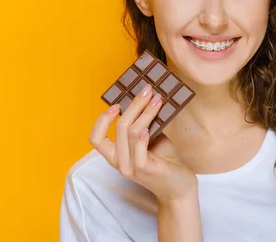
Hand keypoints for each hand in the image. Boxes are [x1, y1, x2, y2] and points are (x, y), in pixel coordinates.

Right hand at [89, 83, 197, 203]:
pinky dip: (144, 133)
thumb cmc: (165, 161)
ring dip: (145, 112)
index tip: (116, 104)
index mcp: (116, 155)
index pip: (96, 138)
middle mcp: (119, 163)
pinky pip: (139, 146)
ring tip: (158, 99)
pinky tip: (152, 124)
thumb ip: (143, 125)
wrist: (179, 186)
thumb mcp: (150, 139)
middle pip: (119, 127)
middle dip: (134, 104)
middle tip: (147, 90)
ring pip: (131, 132)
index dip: (102, 119)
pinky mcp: (145, 169)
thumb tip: (145, 99)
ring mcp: (131, 167)